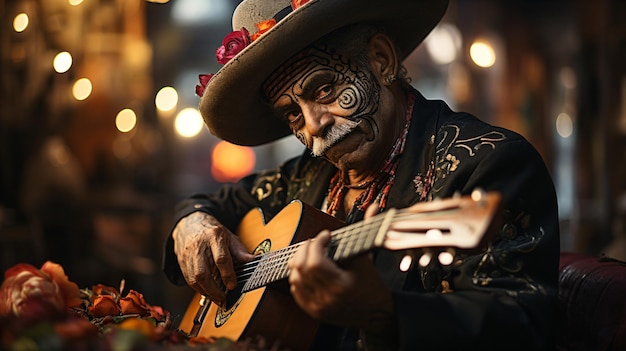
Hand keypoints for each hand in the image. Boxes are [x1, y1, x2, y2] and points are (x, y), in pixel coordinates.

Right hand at [172, 211, 254, 302]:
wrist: (190, 224)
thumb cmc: (213, 232)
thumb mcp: (229, 237)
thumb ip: (240, 251)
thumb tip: (255, 261)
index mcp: (214, 236)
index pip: (221, 259)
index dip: (227, 275)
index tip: (232, 286)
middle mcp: (199, 246)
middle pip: (202, 272)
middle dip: (213, 289)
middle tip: (223, 298)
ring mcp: (188, 255)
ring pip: (193, 279)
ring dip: (206, 292)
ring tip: (217, 298)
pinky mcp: (182, 262)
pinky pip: (188, 280)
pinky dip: (199, 289)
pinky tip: (208, 292)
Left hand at [287, 204, 394, 334]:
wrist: (376, 314)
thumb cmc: (373, 284)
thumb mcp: (369, 257)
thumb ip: (369, 229)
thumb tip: (372, 206)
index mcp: (340, 285)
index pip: (315, 261)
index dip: (317, 243)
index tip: (326, 235)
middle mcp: (326, 298)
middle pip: (301, 269)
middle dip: (305, 249)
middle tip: (314, 242)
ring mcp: (318, 306)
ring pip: (295, 279)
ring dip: (298, 262)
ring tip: (309, 253)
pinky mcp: (313, 312)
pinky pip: (295, 291)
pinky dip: (297, 277)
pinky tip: (305, 268)